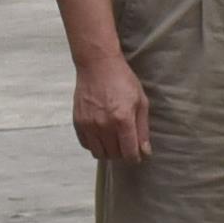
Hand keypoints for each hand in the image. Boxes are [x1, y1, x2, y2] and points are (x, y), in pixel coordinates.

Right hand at [72, 48, 153, 164]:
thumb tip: (145, 152)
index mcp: (123, 120)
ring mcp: (89, 124)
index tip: (137, 154)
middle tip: (126, 141)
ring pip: (99, 153)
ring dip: (108, 150)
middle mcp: (104, 125)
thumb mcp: (141, 101)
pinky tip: (101, 134)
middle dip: (123, 152)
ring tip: (113, 139)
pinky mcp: (78, 122)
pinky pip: (86, 145)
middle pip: (115, 155)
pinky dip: (95, 144)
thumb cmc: (123, 80)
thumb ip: (143, 129)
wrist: (98, 65)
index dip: (135, 157)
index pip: (129, 153)